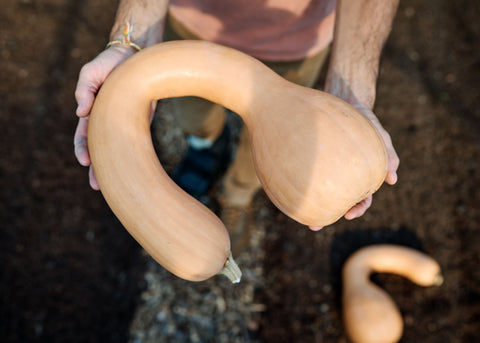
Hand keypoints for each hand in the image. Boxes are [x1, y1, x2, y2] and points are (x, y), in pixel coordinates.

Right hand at [74, 45, 150, 189]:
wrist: (135, 53)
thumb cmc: (109, 63)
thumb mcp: (90, 73)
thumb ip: (83, 91)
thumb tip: (80, 113)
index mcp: (92, 113)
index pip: (84, 136)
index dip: (82, 149)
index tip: (84, 162)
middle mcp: (107, 121)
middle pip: (100, 149)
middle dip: (97, 169)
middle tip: (97, 186)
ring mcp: (125, 122)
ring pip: (118, 150)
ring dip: (114, 167)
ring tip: (115, 185)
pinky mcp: (142, 120)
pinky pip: (136, 140)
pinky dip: (133, 155)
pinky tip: (134, 169)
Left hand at [309, 103, 398, 230]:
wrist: (347, 102)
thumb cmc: (366, 122)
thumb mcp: (379, 136)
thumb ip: (387, 155)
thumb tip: (393, 179)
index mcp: (362, 175)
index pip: (362, 198)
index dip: (356, 209)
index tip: (348, 215)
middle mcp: (345, 175)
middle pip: (338, 201)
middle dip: (327, 216)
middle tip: (316, 226)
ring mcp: (331, 168)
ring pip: (321, 190)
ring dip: (312, 204)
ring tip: (299, 214)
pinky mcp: (317, 159)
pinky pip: (310, 174)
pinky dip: (303, 183)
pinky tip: (289, 190)